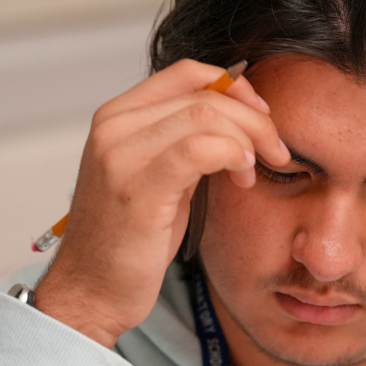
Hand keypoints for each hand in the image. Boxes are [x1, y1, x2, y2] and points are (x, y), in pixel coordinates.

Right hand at [34, 59, 289, 347]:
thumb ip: (182, 141)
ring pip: (206, 116)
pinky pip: (199, 150)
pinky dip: (233, 155)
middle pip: (203, 95)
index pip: (186, 73)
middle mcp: (114, 128)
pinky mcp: (138, 189)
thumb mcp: (154, 176)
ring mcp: (121, 156)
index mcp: (115, 117)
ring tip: (254, 171)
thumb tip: (236, 116)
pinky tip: (243, 175)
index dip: (234, 86)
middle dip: (254, 119)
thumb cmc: (127, 241)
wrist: (90, 292)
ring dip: (248, 139)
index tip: (261, 116)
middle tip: (276, 151)